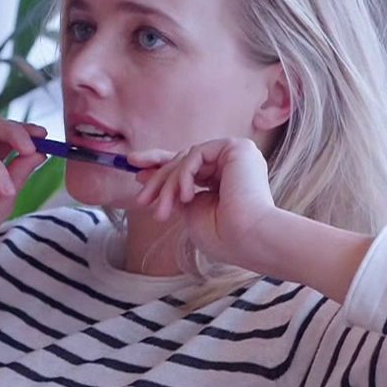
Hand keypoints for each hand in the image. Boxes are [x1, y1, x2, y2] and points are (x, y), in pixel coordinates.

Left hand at [127, 136, 283, 271]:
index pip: (190, 167)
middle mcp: (233, 163)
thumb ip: (178, 192)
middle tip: (139, 197)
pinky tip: (186, 197)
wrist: (249, 239)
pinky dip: (184, 175)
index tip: (137, 175)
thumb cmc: (224, 236)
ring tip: (161, 211)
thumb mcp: (192, 210)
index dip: (162, 170)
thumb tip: (153, 177)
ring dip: (168, 185)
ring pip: (186, 159)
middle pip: (184, 159)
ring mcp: (236, 153)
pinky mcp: (237, 147)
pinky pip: (196, 154)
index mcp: (226, 179)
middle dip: (157, 177)